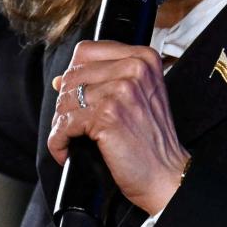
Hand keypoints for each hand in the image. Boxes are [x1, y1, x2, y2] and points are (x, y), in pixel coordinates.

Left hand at [49, 41, 190, 215]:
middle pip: (72, 76)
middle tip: (74, 127)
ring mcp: (121, 90)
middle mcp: (134, 68)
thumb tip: (59, 80)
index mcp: (143, 58)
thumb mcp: (137, 97)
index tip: (76, 97)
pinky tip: (67, 152)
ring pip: (65, 100)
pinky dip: (59, 142)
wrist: (166, 174)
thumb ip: (103, 80)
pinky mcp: (108, 115)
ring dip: (61, 125)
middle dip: (65, 104)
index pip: (86, 51)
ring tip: (72, 140)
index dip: (74, 75)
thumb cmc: (151, 141)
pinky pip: (64, 124)